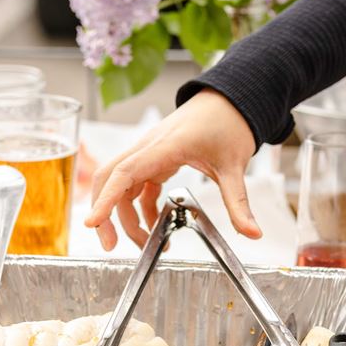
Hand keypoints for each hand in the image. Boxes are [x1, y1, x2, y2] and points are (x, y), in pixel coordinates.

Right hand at [86, 88, 260, 250]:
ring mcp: (148, 154)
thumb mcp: (234, 167)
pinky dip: (141, 210)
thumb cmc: (228, 124)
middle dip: (105, 214)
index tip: (93, 223)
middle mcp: (148, 149)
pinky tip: (155, 226)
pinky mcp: (153, 160)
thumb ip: (239, 203)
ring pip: (121, 187)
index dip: (105, 200)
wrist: (229, 100)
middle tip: (110, 245)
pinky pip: (137, 187)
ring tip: (145, 243)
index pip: (124, 173)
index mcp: (164, 147)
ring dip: (125, 217)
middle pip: (110, 180)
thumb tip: (252, 233)